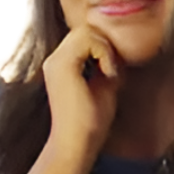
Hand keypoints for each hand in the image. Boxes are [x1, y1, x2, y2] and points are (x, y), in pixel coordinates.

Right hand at [38, 24, 123, 155]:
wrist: (77, 143)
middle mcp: (53, 61)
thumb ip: (106, 66)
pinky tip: (108, 73)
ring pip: (85, 31)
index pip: (83, 38)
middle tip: (112, 69)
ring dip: (104, 48)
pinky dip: (104, 53)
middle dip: (103, 44)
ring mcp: (55, 62)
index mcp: (60, 66)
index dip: (102, 47)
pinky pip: (87, 40)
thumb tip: (120, 51)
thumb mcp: (103, 86)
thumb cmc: (90, 122)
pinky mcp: (62, 65)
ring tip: (110, 72)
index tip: (111, 71)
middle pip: (83, 30)